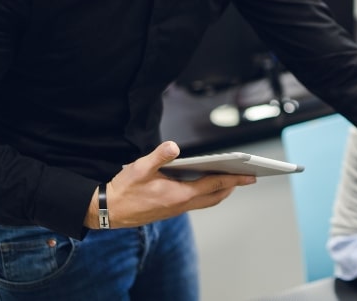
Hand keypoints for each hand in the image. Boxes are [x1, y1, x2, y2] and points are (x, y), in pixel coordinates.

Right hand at [83, 141, 255, 228]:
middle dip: (232, 186)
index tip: (249, 176)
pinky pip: (196, 202)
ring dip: (220, 190)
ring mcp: (176, 209)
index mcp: (179, 195)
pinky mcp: (170, 210)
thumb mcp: (139, 168)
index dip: (233, 179)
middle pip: (215, 196)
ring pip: (206, 201)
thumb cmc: (124, 189)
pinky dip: (206, 193)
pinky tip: (205, 183)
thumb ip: (159, 156)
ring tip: (231, 179)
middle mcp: (181, 205)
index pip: (213, 185)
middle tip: (248, 177)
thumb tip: (174, 146)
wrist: (108, 211)